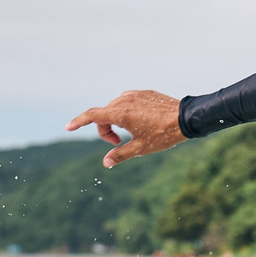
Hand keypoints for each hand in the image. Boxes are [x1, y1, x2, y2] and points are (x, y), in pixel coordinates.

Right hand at [66, 89, 183, 167]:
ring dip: (115, 121)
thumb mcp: (141, 148)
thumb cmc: (164, 135)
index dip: (78, 122)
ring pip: (115, 108)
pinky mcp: (144, 92)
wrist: (187, 119)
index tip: (68, 127)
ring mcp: (135, 94)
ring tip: (130, 133)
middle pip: (104, 114)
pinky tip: (139, 122)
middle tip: (117, 143)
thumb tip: (106, 163)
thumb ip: (120, 154)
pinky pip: (127, 101)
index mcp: (121, 113)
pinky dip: (126, 112)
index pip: (92, 115)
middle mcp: (125, 100)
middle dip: (105, 130)